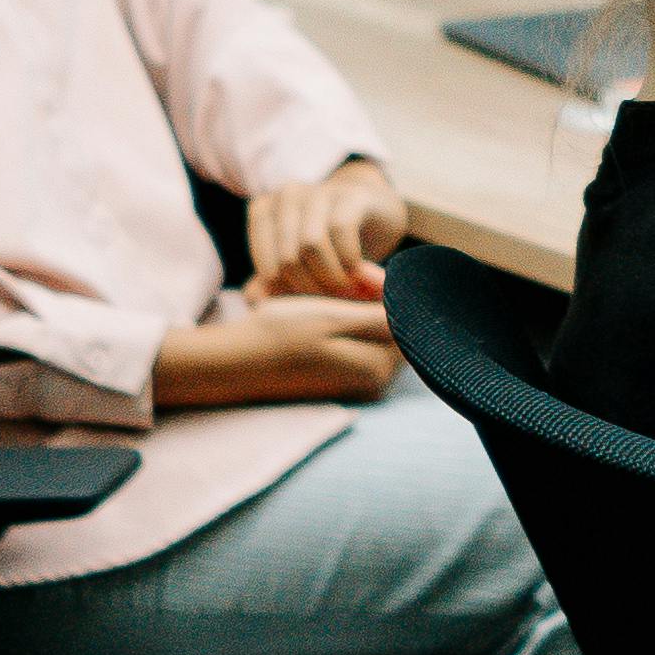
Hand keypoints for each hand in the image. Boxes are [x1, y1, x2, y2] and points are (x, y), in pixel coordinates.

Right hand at [153, 294, 401, 408]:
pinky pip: (358, 343)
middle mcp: (373, 382)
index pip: (409, 322)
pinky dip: (348, 322)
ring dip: (363, 308)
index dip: (392, 290)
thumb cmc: (281, 335)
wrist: (236, 361)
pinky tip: (327, 308)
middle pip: (395, 329)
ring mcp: (357, 384)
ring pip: (376, 334)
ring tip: (335, 292)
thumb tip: (419, 312)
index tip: (364, 271)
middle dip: (379, 299)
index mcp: (377, 368)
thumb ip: (380, 317)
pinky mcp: (340, 379)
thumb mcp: (333, 317)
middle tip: (351, 276)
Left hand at [242, 157, 407, 301]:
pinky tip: (359, 272)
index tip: (314, 308)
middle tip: (335, 304)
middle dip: (314, 290)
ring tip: (348, 292)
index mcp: (263, 210)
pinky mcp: (351, 194)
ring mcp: (318, 190)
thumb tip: (252, 298)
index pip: (268, 269)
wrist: (376, 216)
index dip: (293, 296)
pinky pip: (341, 230)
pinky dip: (350, 260)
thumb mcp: (298, 264)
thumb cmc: (330, 246)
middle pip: (288, 258)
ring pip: (311, 244)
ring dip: (332, 277)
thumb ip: (272, 282)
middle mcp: (286, 195)